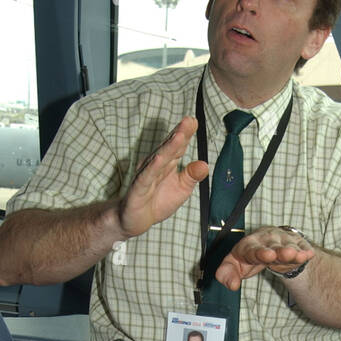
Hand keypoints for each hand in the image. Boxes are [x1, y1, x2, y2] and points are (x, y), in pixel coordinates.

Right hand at [116, 116, 208, 236]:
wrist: (135, 220)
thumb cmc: (158, 201)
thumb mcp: (181, 189)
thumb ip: (191, 176)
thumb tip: (205, 164)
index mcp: (167, 164)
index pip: (178, 146)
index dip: (186, 134)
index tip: (194, 121)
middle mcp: (156, 165)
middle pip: (169, 147)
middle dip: (179, 133)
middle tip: (189, 121)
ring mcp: (146, 175)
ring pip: (159, 159)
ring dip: (169, 147)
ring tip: (179, 135)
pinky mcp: (138, 188)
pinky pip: (146, 176)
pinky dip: (153, 167)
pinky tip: (160, 159)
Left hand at [215, 226, 314, 290]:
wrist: (267, 245)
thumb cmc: (248, 257)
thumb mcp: (233, 265)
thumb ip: (227, 275)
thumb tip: (232, 285)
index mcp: (250, 245)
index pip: (254, 249)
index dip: (261, 252)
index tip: (268, 256)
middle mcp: (267, 241)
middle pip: (274, 247)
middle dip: (280, 251)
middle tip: (286, 254)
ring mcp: (283, 241)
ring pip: (289, 246)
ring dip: (294, 251)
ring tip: (299, 256)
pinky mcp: (296, 245)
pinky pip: (301, 247)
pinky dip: (305, 251)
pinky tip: (308, 254)